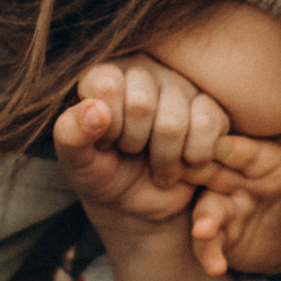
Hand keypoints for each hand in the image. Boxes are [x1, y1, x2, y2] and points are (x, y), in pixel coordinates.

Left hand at [54, 59, 229, 226]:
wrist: (141, 205)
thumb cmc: (104, 176)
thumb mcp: (78, 163)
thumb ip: (71, 135)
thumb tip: (94, 110)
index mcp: (104, 78)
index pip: (107, 85)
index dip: (108, 126)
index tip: (106, 142)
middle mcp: (142, 74)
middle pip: (141, 105)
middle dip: (134, 144)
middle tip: (132, 154)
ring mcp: (179, 87)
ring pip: (174, 122)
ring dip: (164, 159)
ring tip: (157, 167)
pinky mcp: (209, 108)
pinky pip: (207, 125)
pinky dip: (193, 157)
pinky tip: (184, 163)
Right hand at [187, 129, 280, 279]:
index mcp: (261, 157)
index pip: (239, 148)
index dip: (223, 146)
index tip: (210, 148)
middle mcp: (235, 177)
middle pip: (208, 168)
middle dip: (193, 170)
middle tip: (184, 173)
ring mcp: (224, 205)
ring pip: (206, 208)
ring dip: (202, 219)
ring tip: (203, 232)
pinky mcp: (221, 234)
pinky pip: (208, 242)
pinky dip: (207, 253)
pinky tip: (216, 267)